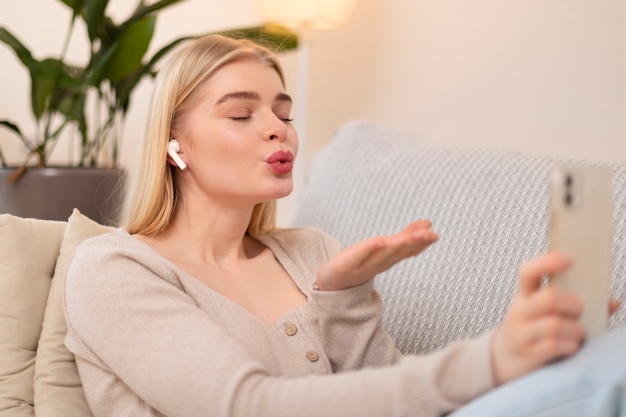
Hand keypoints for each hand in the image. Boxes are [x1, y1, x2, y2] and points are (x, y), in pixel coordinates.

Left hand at [316, 220, 438, 290]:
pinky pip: (357, 258)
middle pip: (397, 253)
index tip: (434, 235)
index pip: (407, 251)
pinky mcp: (344, 267)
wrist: (332, 284)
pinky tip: (378, 241)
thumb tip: (428, 223)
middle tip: (429, 235)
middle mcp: (378, 264)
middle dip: (413, 244)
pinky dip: (368, 251)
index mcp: (388, 260)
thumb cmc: (359, 263)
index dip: (421, 243)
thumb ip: (405, 236)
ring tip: (408, 237)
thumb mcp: (383, 249)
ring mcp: (361, 267)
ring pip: (381, 256)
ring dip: (396, 247)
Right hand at [491, 252, 620, 385]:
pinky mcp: (527, 352)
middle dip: (573, 304)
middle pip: (548, 298)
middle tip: (580, 310)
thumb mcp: (544, 313)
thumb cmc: (534, 331)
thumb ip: (574, 305)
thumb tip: (612, 302)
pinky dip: (570, 345)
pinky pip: (554, 346)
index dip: (548, 262)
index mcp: (525, 295)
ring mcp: (521, 332)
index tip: (570, 260)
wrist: (504, 359)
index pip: (528, 271)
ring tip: (578, 332)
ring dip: (576, 329)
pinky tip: (571, 346)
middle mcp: (520, 311)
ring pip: (555, 324)